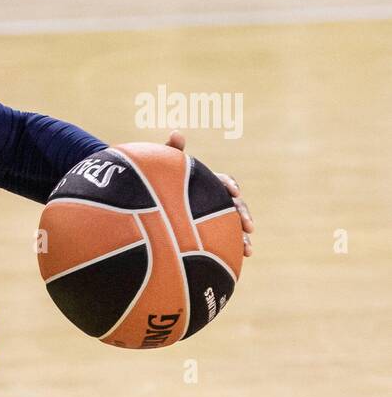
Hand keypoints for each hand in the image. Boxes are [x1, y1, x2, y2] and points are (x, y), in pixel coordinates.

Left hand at [164, 130, 253, 256]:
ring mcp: (212, 218)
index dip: (230, 186)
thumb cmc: (156, 182)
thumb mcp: (161, 167)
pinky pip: (222, 242)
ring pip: (232, 226)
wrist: (149, 204)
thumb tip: (177, 133)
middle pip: (234, 206)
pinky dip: (230, 250)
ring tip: (247, 250)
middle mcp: (213, 200)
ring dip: (243, 237)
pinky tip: (236, 263)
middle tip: (249, 227)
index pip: (223, 182)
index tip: (232, 192)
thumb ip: (170, 152)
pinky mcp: (208, 234)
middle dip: (244, 216)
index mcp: (207, 183)